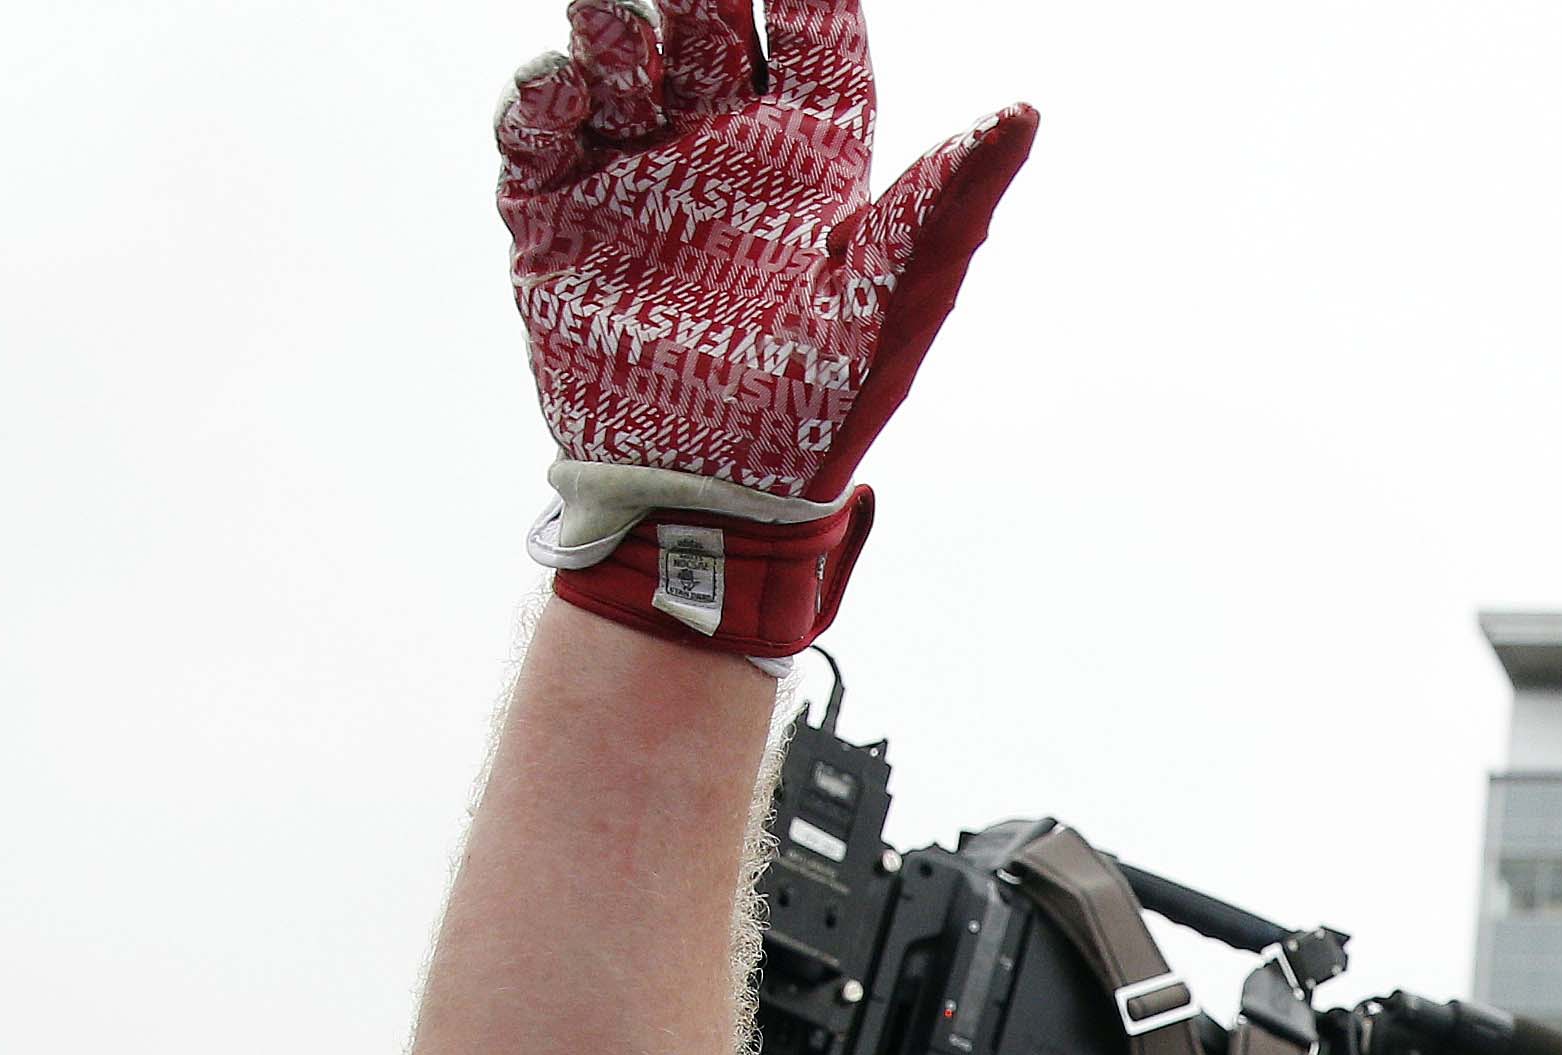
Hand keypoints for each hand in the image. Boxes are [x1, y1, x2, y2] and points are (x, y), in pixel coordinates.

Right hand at [499, 0, 1034, 653]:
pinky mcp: (556, 212)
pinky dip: (539, 93)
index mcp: (807, 159)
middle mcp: (720, 147)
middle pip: (704, 21)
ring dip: (612, 22)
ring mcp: (633, 171)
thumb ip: (945, 207)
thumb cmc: (807, 419)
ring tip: (619, 24)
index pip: (812, 34)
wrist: (695, 500)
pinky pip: (536, 124)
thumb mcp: (884, 311)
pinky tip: (562, 90)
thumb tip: (1025, 112)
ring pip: (618, 53)